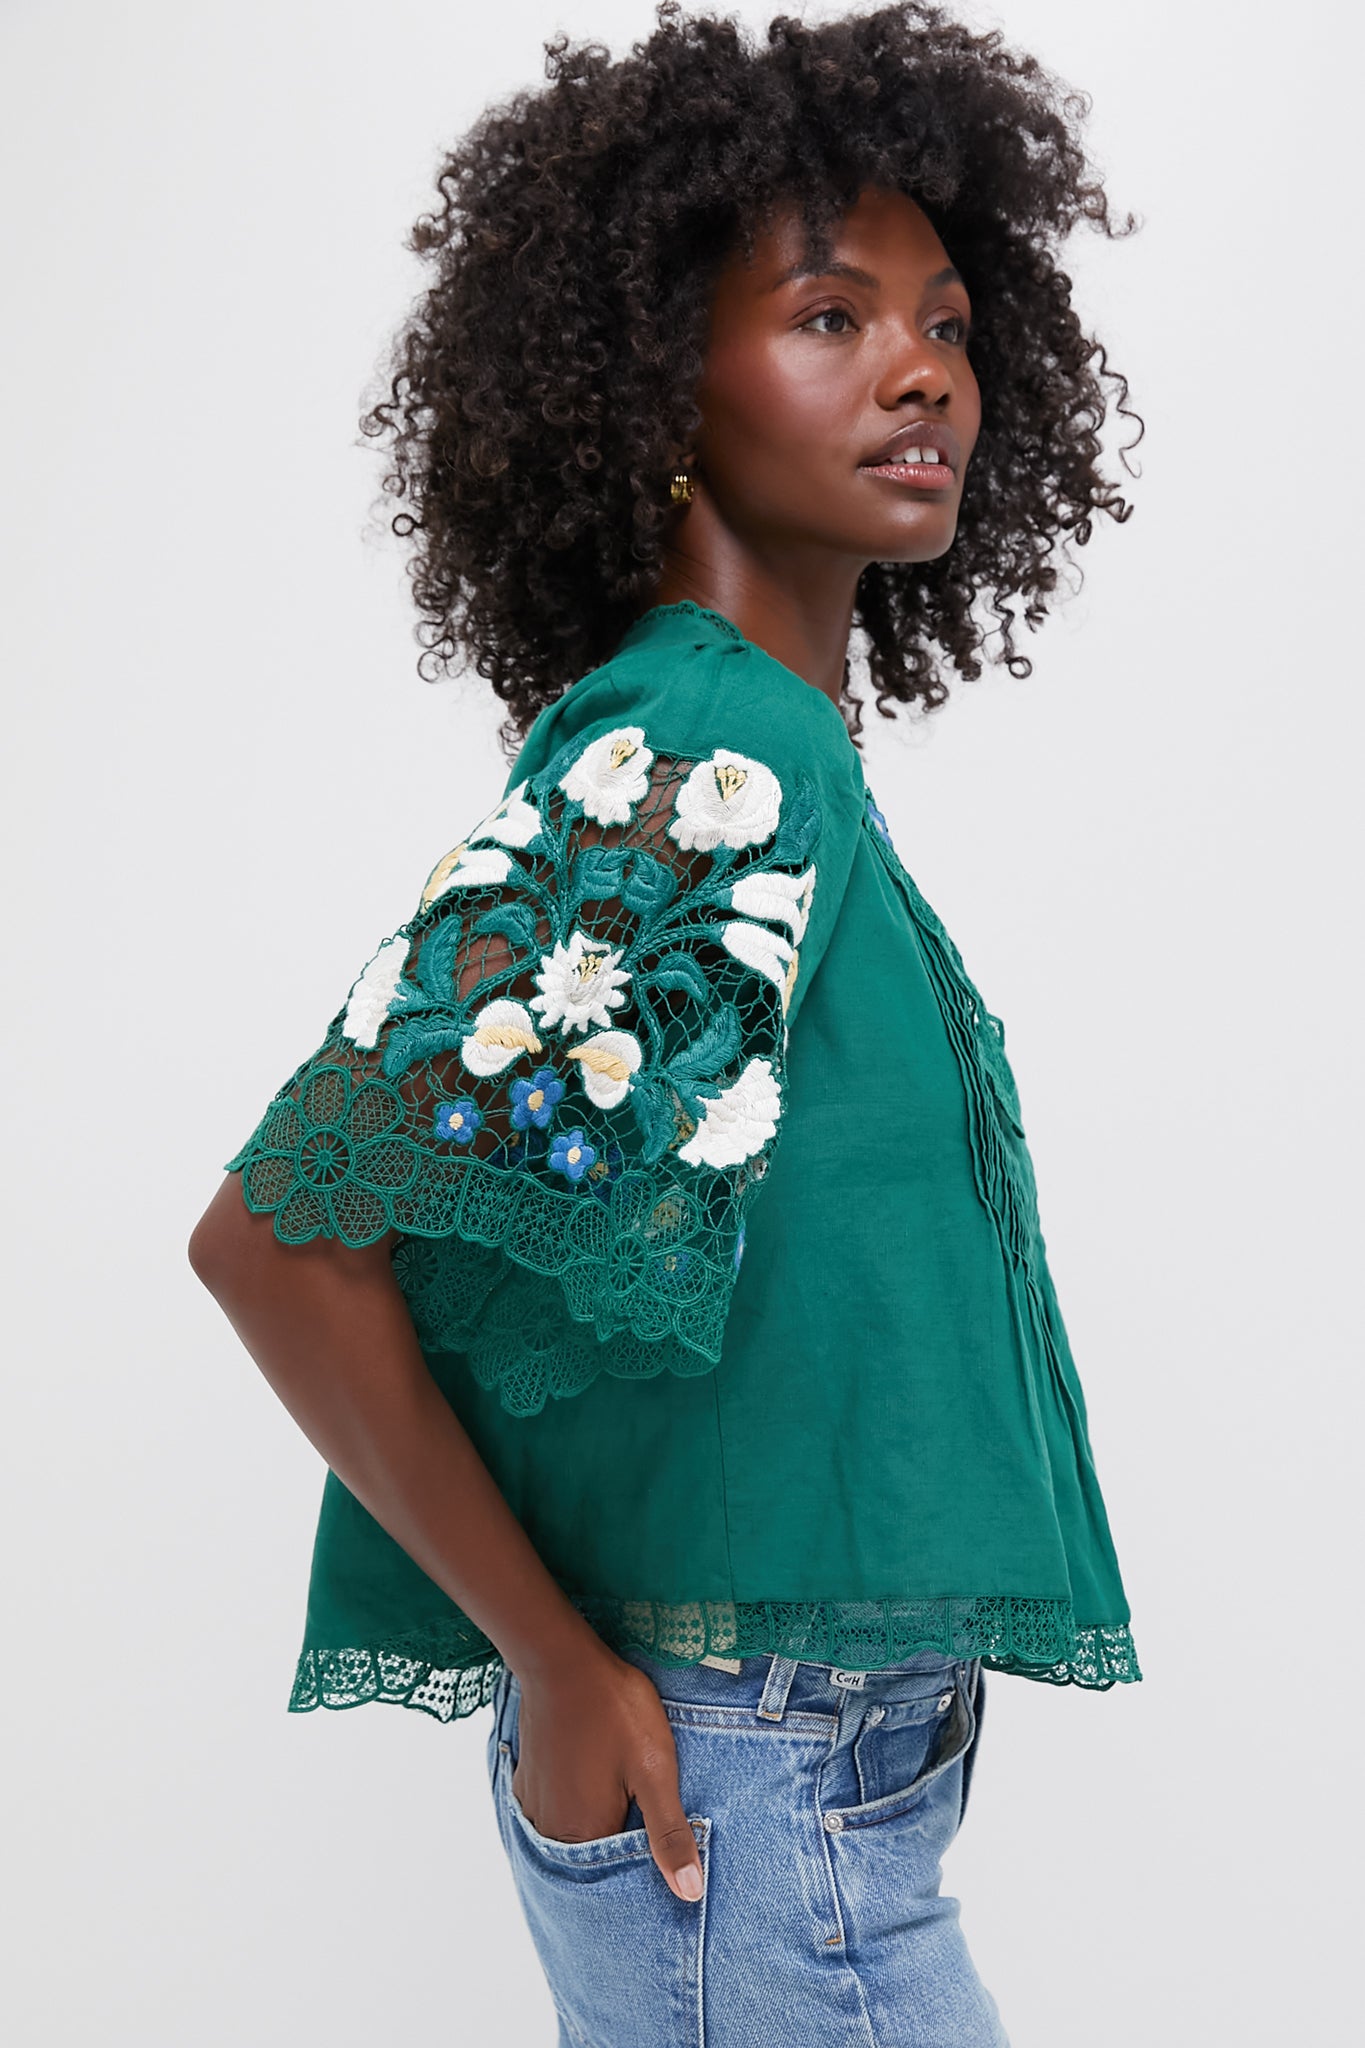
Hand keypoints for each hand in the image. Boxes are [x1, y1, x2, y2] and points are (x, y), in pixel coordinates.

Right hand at [510, 1644, 704, 1902]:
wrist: (562, 1660)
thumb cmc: (615, 1712)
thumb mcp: (655, 1770)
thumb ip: (669, 1834)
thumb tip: (690, 1893)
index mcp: (585, 1833)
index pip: (617, 1877)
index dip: (643, 1867)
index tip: (660, 1845)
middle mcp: (551, 1829)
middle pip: (591, 1859)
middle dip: (618, 1846)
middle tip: (641, 1809)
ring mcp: (534, 1804)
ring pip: (571, 1834)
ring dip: (594, 1825)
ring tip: (618, 1797)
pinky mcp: (527, 1780)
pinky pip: (552, 1811)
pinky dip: (572, 1806)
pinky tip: (591, 1782)